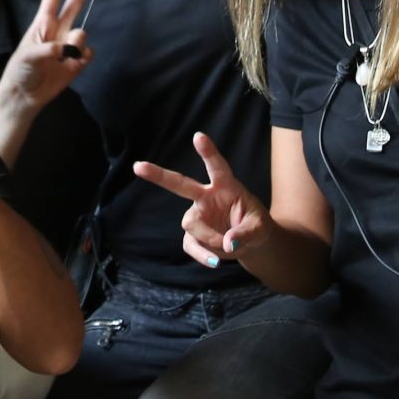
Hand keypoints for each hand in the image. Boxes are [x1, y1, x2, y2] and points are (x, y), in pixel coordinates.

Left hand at [0, 0, 96, 120]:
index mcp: (42, 24)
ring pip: (82, 33)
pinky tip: (72, 65)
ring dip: (77, 43)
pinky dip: (83, 58)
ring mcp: (68, 45)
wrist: (25, 96)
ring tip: (64, 57)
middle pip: (74, 5)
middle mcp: (58, 31)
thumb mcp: (28, 57)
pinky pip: (88, 52)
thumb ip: (49, 49)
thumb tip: (69, 47)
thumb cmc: (20, 71)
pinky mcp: (77, 61)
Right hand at [133, 133, 269, 270]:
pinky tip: (215, 262)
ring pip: (191, 224)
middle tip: (138, 167)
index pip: (216, 167)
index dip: (208, 152)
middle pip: (179, 183)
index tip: (198, 136)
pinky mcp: (194, 235)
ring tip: (229, 249)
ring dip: (210, 239)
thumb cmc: (256, 226)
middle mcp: (206, 197)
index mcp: (226, 186)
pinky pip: (190, 245)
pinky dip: (203, 255)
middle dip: (159, 175)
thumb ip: (246, 234)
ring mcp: (197, 216)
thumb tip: (227, 244)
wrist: (252, 244)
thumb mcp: (260, 228)